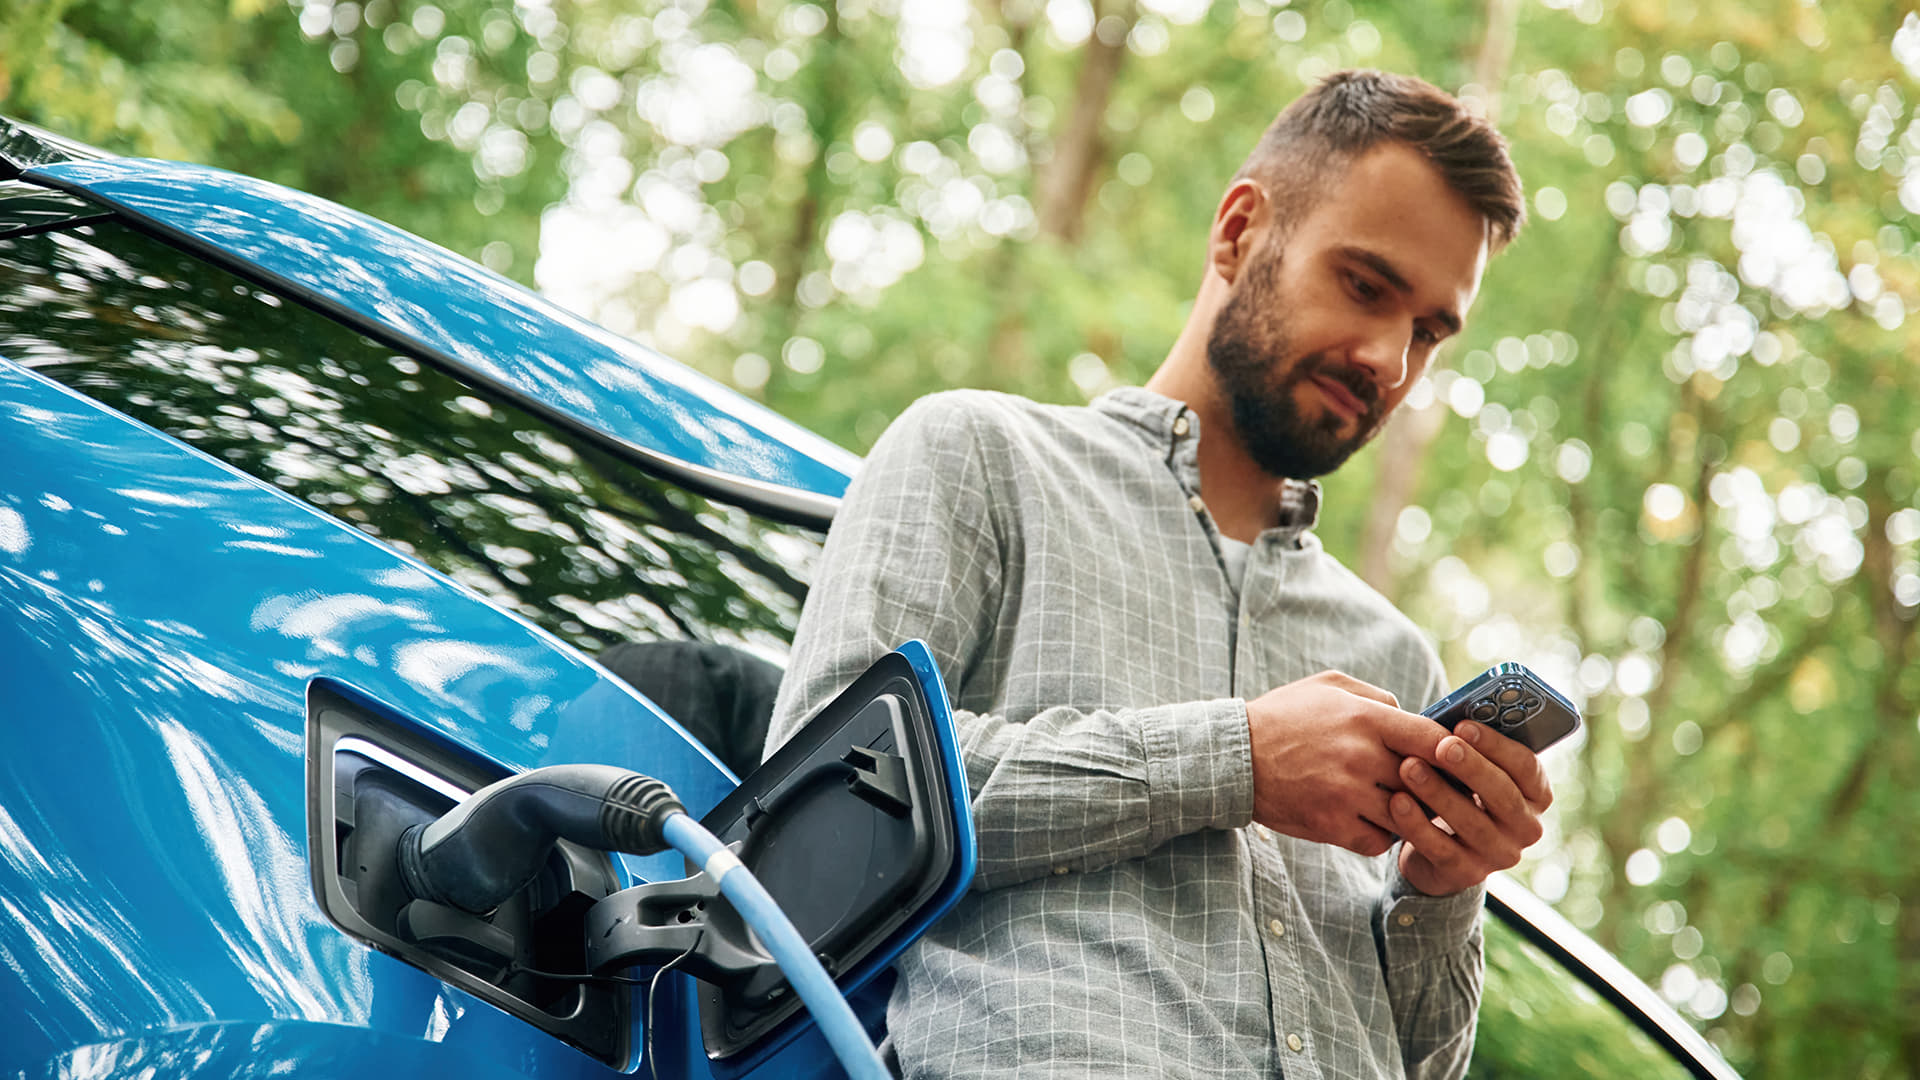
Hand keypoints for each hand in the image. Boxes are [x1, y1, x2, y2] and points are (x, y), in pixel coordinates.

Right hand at [1246, 671, 1449, 856]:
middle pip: (1426, 782)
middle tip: (1434, 789)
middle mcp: (1360, 757)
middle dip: (1432, 787)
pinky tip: (1367, 822)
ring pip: (1406, 817)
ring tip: (1397, 806)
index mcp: (1364, 718)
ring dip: (1406, 815)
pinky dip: (1378, 836)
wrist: (1233, 757)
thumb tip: (1412, 716)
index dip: (1452, 751)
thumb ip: (1376, 698)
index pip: (1433, 738)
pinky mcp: (1330, 825)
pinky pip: (1377, 842)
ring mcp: (1346, 794)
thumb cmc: (1283, 717)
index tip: (1451, 758)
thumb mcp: (1328, 687)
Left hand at [1389, 720, 1552, 895]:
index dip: (1496, 745)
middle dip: (1470, 767)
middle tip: (1441, 746)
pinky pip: (1442, 849)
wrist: (1436, 850)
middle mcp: (1526, 827)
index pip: (1526, 767)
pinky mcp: (1467, 875)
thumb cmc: (1455, 791)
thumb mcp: (1468, 770)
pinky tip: (1396, 802)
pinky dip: (1417, 825)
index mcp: (1535, 794)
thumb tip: (1450, 717)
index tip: (1463, 725)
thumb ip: (1468, 748)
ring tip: (1409, 767)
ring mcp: (1500, 855)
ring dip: (1438, 793)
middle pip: (1503, 795)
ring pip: (1472, 823)